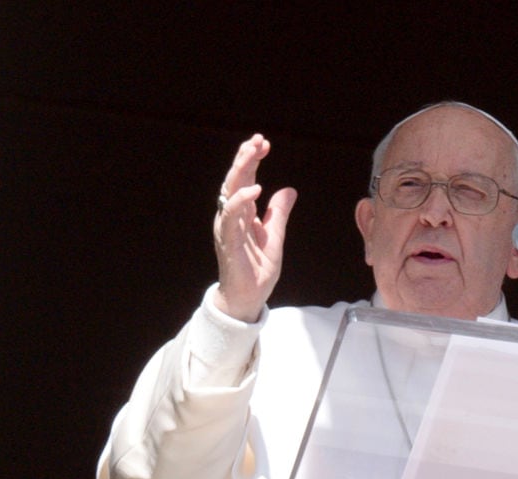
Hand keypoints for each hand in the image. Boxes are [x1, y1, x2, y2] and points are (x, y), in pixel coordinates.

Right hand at [213, 134, 296, 321]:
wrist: (249, 298)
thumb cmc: (257, 269)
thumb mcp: (275, 237)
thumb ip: (278, 214)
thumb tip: (289, 190)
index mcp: (242, 213)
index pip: (245, 179)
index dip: (252, 160)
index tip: (264, 143)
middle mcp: (232, 217)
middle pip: (235, 180)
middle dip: (245, 157)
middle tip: (258, 140)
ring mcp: (228, 228)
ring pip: (230, 191)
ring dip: (241, 170)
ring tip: (254, 152)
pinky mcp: (228, 242)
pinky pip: (231, 217)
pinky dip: (241, 201)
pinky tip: (255, 189)